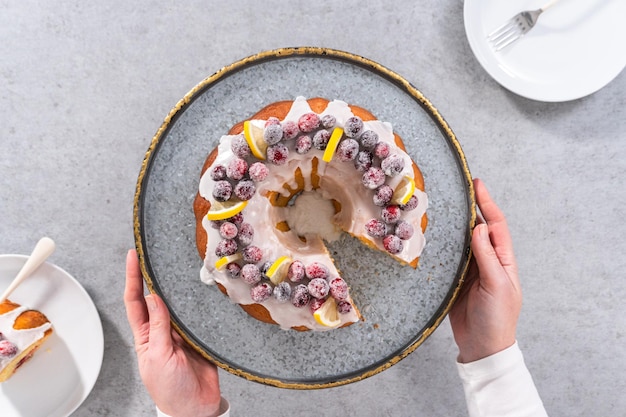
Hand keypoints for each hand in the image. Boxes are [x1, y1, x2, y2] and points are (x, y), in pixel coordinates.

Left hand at [124, 249, 221, 416]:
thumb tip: (153, 297)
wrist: (196, 408)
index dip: (132, 277)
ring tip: (176, 264)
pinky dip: (199, 302)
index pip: (135, 300)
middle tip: (155, 251)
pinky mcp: (200, 335)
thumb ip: (159, 327)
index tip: (132, 256)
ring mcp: (181, 331)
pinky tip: (201, 289)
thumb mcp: (159, 357)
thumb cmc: (171, 389)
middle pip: (156, 295)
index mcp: (146, 335)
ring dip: (177, 286)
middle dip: (153, 274)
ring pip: (178, 302)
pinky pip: (199, 314)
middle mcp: (162, 329)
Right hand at [449, 179, 521, 362]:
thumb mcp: (496, 286)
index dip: (487, 204)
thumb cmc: (497, 319)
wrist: (482, 347)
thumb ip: (487, 257)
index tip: (477, 184)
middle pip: (478, 228)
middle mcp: (488, 261)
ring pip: (462, 241)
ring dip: (455, 225)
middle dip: (470, 208)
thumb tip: (479, 227)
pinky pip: (449, 257)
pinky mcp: (455, 280)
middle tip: (456, 189)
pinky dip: (443, 244)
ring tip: (443, 206)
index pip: (496, 225)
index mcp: (503, 260)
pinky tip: (433, 235)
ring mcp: (471, 270)